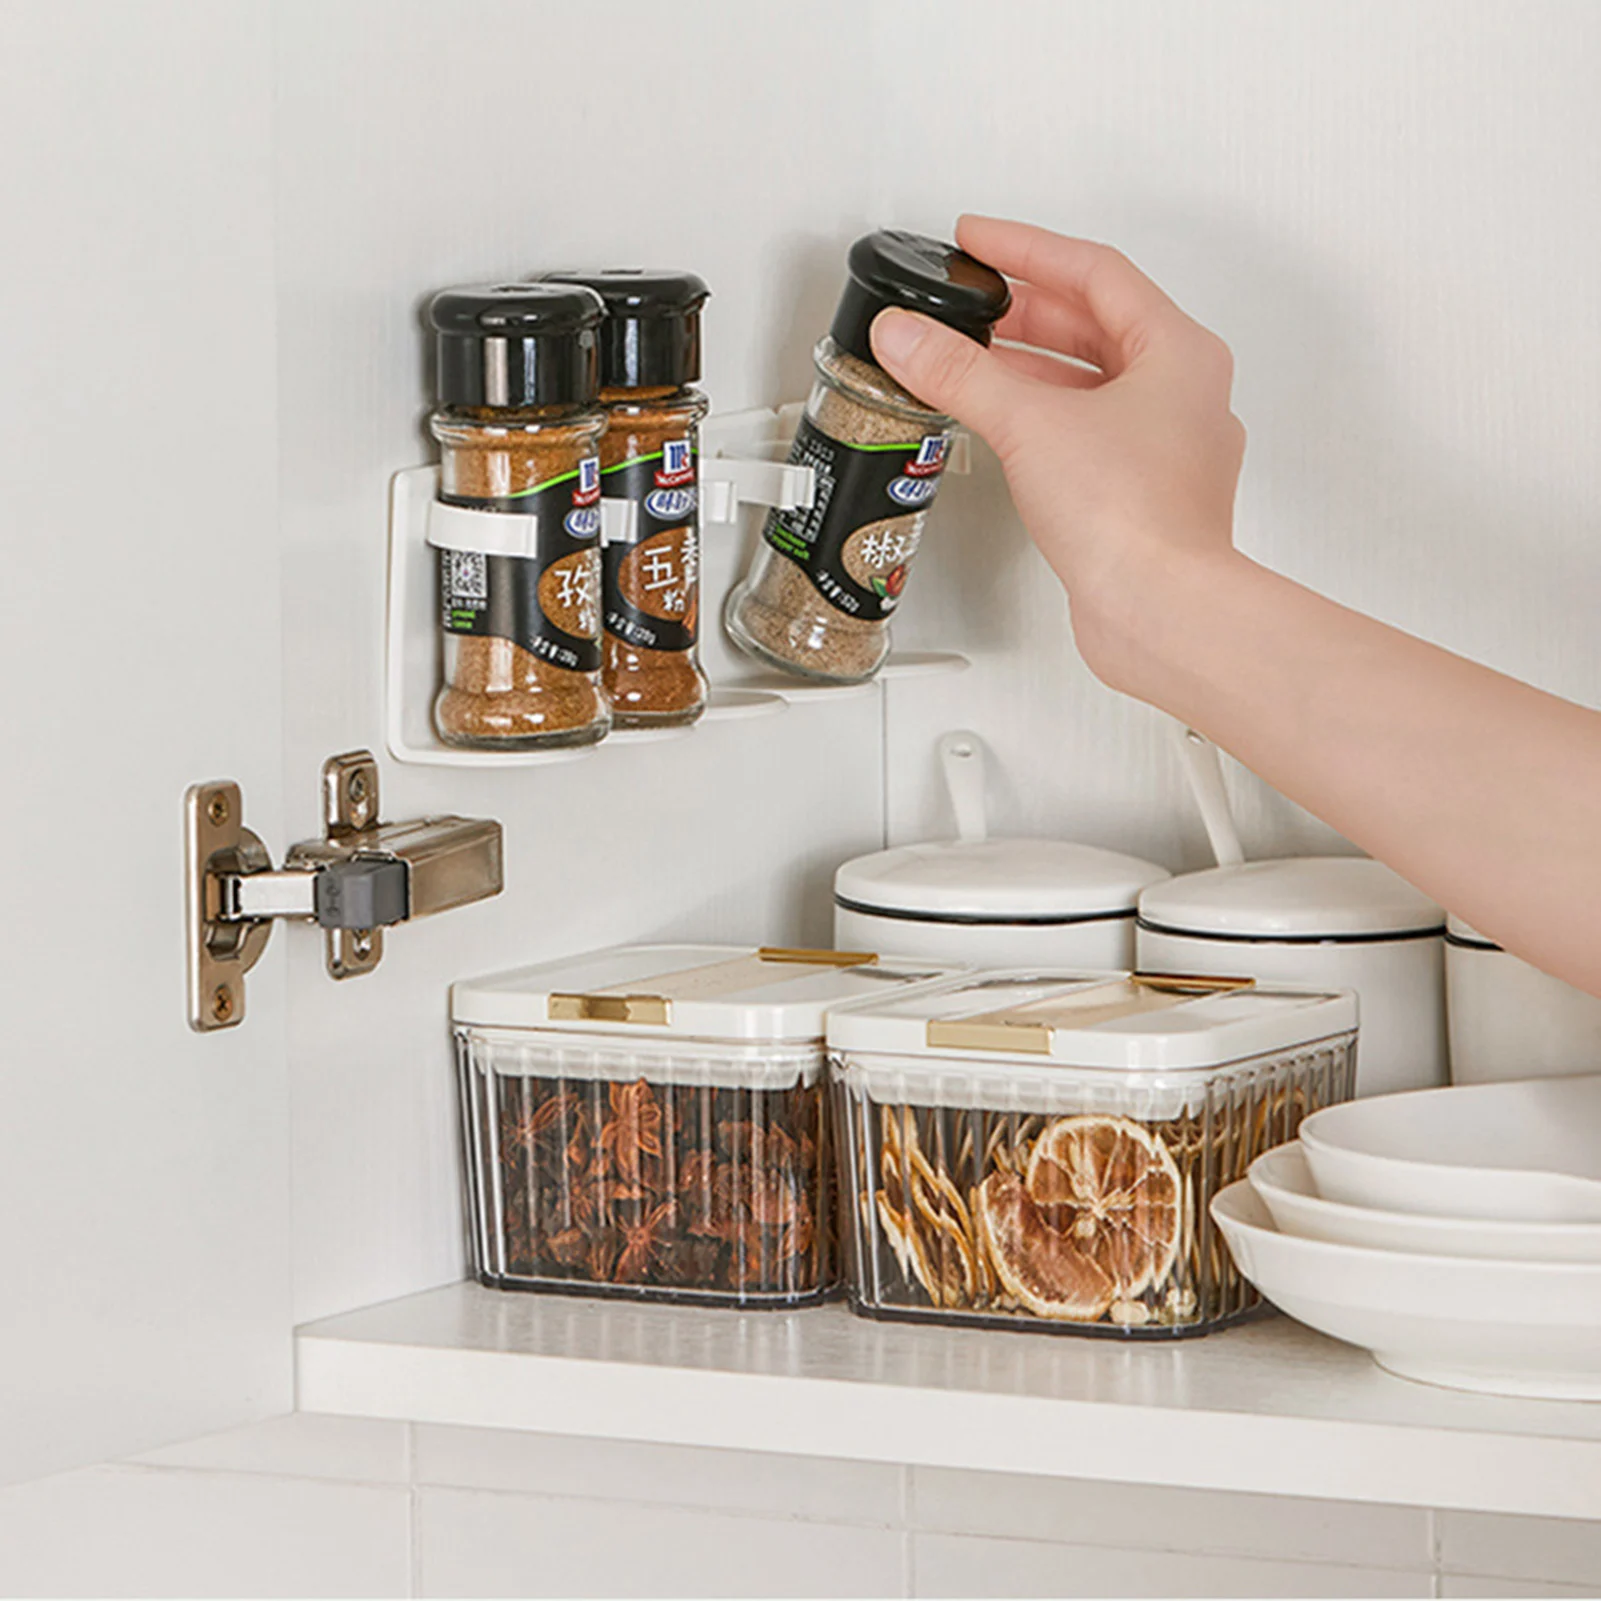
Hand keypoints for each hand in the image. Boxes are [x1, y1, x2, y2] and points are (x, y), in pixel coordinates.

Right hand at [869, 216, 1246, 692]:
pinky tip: (1008, 427)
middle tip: (972, 300)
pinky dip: (1045, 418)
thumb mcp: (1029, 424)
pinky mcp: (1146, 496)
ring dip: (1033, 366)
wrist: (1160, 610)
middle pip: (1097, 325)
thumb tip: (909, 335)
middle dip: (1026, 309)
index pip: (1095, 271)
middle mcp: (1185, 395)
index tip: (979, 240)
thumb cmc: (1135, 520)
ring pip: (1094, 382)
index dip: (1026, 248)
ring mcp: (1170, 448)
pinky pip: (1091, 432)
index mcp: (1179, 353)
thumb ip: (960, 373)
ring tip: (977, 358)